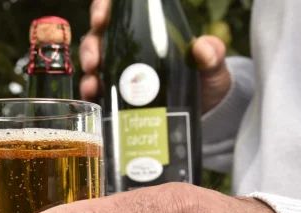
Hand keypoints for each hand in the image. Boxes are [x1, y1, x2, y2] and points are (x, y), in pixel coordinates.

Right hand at [80, 0, 231, 112]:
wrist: (204, 115)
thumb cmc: (206, 81)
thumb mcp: (212, 67)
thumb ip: (212, 55)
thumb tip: (203, 49)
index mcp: (149, 31)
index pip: (121, 12)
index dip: (104, 9)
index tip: (101, 17)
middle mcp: (130, 48)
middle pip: (99, 36)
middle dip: (91, 45)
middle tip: (94, 59)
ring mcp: (121, 73)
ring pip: (94, 62)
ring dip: (88, 70)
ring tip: (93, 81)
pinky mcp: (117, 97)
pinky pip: (97, 89)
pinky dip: (90, 92)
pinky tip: (93, 96)